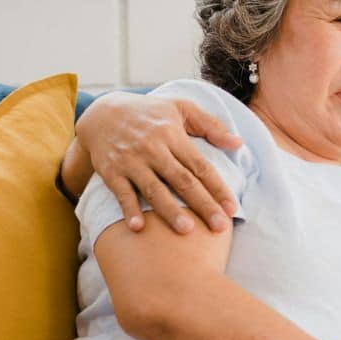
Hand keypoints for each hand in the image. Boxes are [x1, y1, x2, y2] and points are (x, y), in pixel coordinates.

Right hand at [76, 92, 242, 233]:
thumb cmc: (150, 113)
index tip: (232, 209)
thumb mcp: (181, 108)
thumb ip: (210, 125)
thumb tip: (238, 143)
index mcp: (173, 135)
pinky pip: (121, 193)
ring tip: (187, 231)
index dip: (218, 187)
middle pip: (182, 181)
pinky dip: (129, 209)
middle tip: (219, 226)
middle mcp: (153, 149)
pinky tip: (138, 227)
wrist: (102, 113)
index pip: (200, 165)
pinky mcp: (111, 171)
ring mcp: (131, 161)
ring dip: (170, 211)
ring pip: (154, 190)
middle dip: (202, 205)